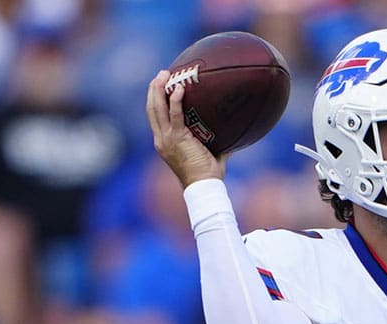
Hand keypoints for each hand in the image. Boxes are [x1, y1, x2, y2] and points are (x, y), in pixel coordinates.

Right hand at [145, 70, 225, 186]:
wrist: (203, 186)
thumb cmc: (208, 173)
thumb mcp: (209, 152)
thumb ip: (217, 139)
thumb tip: (234, 128)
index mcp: (164, 142)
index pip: (155, 117)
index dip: (156, 100)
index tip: (161, 85)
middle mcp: (161, 139)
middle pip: (151, 108)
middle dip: (154, 89)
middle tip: (162, 74)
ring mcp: (166, 139)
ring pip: (156, 109)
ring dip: (159, 89)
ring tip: (166, 74)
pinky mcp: (175, 139)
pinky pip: (174, 116)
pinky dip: (175, 101)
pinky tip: (180, 89)